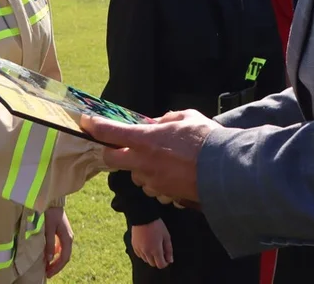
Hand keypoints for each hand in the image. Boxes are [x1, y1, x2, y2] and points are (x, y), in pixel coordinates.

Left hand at [43, 207, 72, 277]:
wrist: (53, 200)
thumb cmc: (50, 213)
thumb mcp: (48, 229)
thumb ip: (49, 244)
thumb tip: (49, 259)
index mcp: (67, 238)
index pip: (64, 258)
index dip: (57, 267)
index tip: (48, 273)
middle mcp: (69, 238)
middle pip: (65, 257)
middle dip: (56, 266)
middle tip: (47, 273)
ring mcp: (66, 235)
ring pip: (63, 252)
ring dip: (55, 260)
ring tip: (47, 266)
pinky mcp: (62, 232)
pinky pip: (60, 247)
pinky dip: (55, 253)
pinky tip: (48, 255)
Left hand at [80, 109, 219, 205]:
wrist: (226, 171)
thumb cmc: (206, 140)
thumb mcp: (185, 117)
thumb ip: (166, 120)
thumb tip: (156, 124)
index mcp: (145, 140)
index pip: (109, 133)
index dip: (94, 126)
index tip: (86, 122)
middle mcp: (143, 163)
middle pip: (112, 160)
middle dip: (111, 152)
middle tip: (119, 146)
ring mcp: (153, 182)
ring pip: (136, 175)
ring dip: (141, 168)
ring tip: (161, 159)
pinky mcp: (165, 196)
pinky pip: (154, 188)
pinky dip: (158, 181)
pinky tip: (173, 174)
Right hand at [131, 219, 172, 268]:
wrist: (143, 216)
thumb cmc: (156, 225)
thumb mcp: (166, 236)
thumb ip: (169, 250)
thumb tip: (170, 260)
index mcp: (156, 250)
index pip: (160, 265)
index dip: (165, 263)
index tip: (166, 258)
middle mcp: (146, 252)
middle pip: (153, 264)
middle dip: (158, 260)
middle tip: (160, 252)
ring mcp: (139, 249)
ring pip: (146, 260)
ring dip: (150, 257)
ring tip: (153, 248)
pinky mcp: (134, 245)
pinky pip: (139, 255)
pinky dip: (143, 254)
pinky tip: (146, 246)